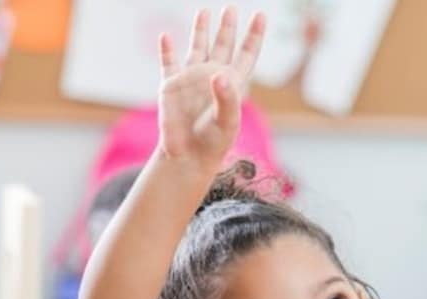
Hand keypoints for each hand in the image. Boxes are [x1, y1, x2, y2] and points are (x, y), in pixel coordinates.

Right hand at [157, 7, 265, 169]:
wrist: (187, 157)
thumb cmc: (213, 142)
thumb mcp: (227, 121)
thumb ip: (227, 97)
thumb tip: (219, 74)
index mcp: (232, 83)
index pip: (246, 54)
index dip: (254, 35)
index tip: (260, 15)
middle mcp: (213, 76)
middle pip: (223, 45)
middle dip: (227, 26)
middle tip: (231, 7)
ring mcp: (191, 79)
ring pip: (197, 47)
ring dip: (200, 30)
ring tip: (204, 11)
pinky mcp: (171, 86)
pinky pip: (168, 63)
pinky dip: (166, 49)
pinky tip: (166, 35)